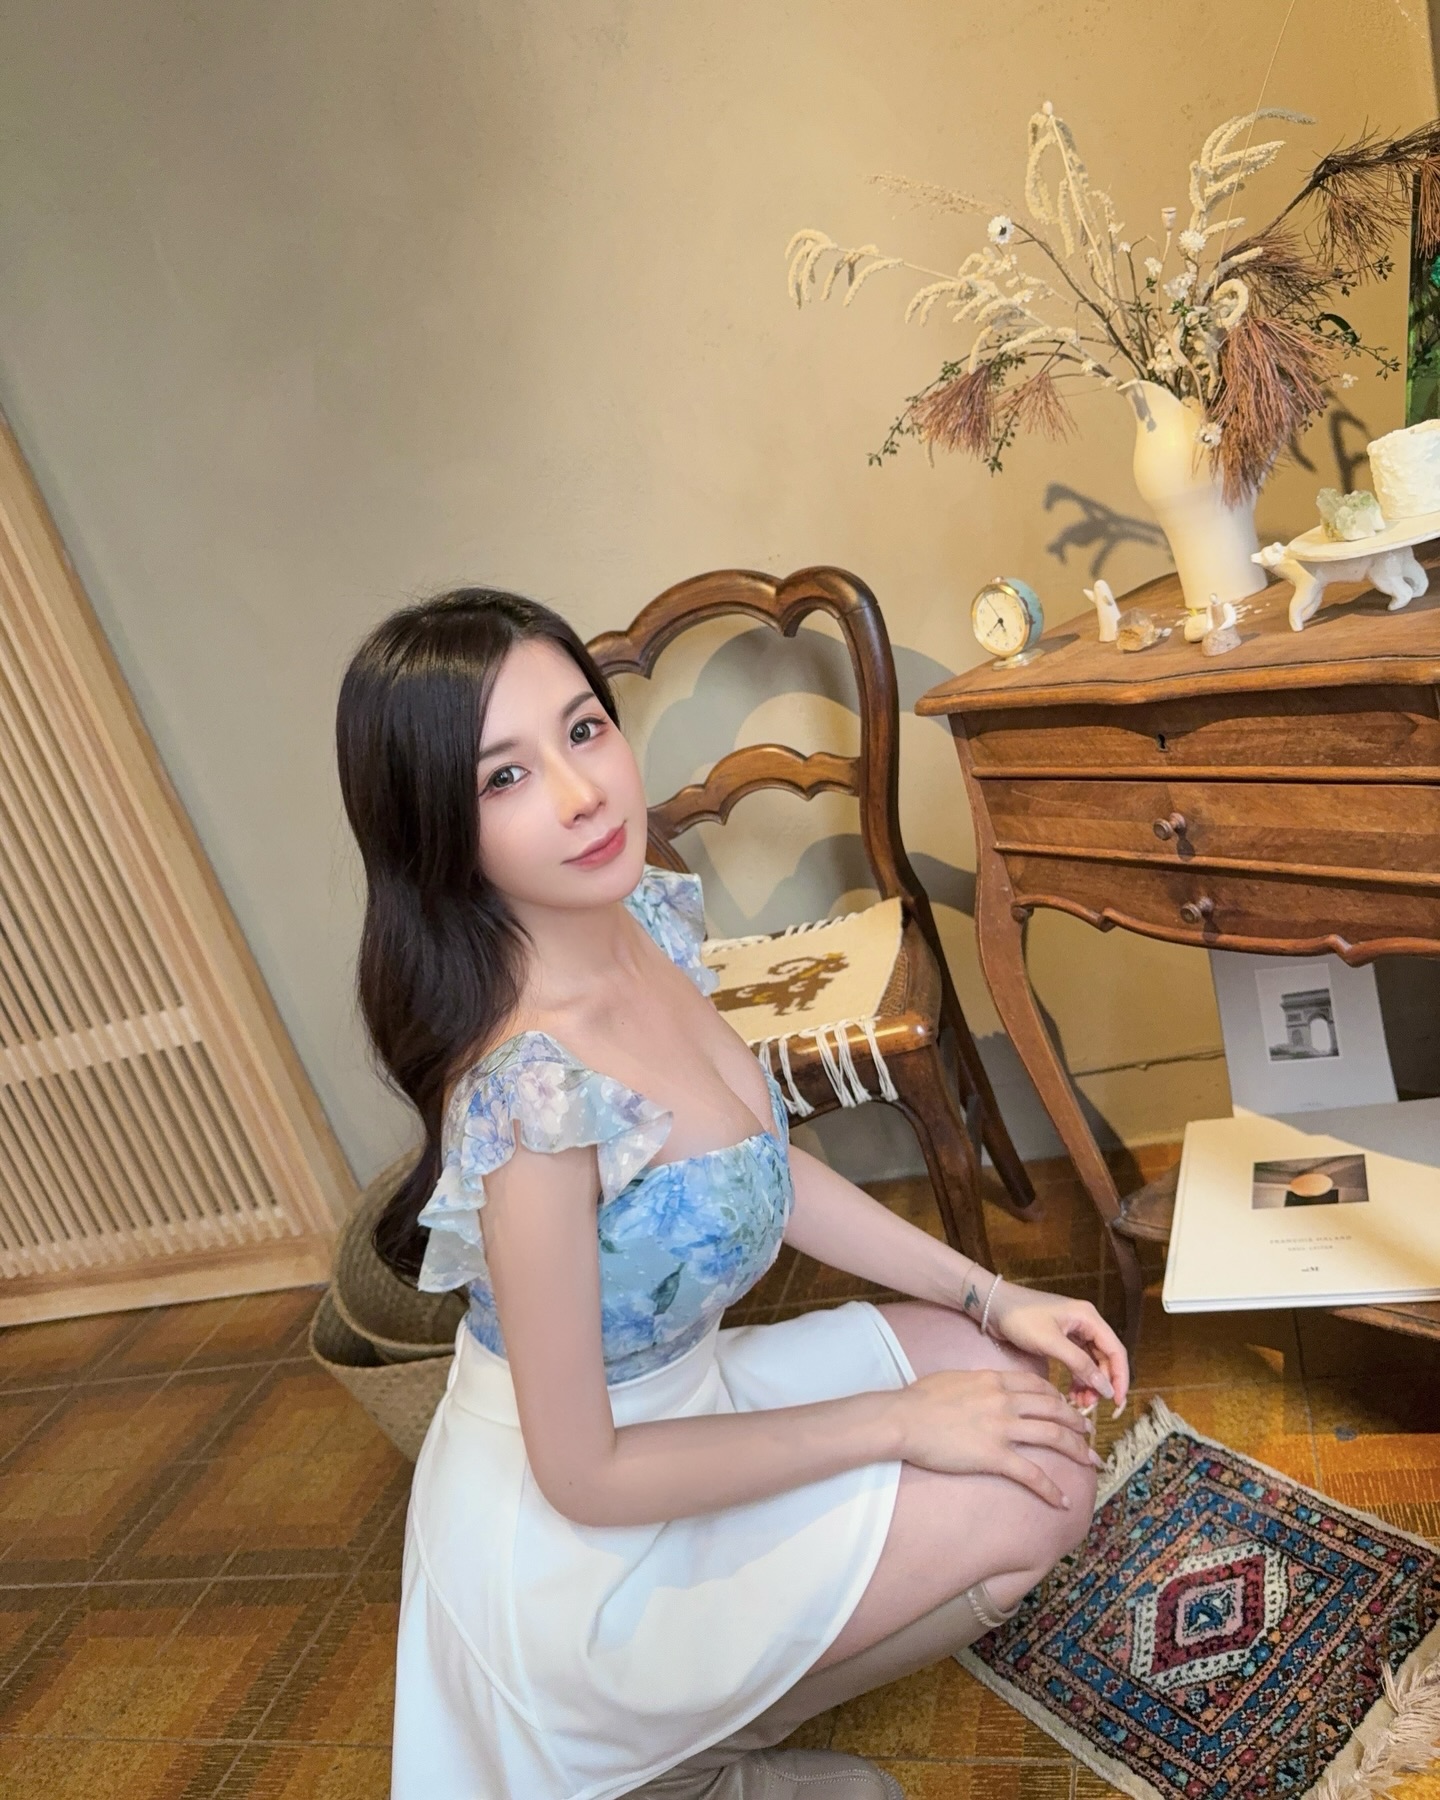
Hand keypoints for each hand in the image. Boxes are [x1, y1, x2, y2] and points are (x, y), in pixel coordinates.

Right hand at [894, 1366, 1101, 1507]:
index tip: (1067, 1406)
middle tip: (1090, 1433)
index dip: (1058, 1397)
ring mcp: (1002, 1428)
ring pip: (1053, 1436)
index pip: (1038, 1385)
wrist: (904, 1418)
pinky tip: (1063, 1501)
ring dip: (1078, 1451)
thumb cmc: (919, 1398)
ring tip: (1092, 1462)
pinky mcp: (994, 1456)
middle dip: (1078, 1422)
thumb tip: (984, 1387)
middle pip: (1054, 1409)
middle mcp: (1005, 1401)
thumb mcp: (953, 1378)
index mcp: (994, 1380)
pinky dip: (1051, 1489)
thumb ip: (976, 1382)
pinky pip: (1031, 1474)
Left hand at [985, 1281, 1129, 1420]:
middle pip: (1105, 1358)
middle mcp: (1085, 1323)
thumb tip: (1106, 1388)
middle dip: (1101, 1383)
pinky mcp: (1061, 1340)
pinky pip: (1078, 1362)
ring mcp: (1073, 1331)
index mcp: (1088, 1317)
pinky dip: (1078, 1378)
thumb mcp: (1050, 1342)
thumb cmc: (1020, 1318)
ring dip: (1089, 1383)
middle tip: (1091, 1406)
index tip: (1117, 1401)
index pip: (1115, 1350)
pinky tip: (1072, 1394)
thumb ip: (1079, 1364)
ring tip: (1080, 1403)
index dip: (1120, 1377)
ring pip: (1091, 1362)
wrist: (991, 1306)